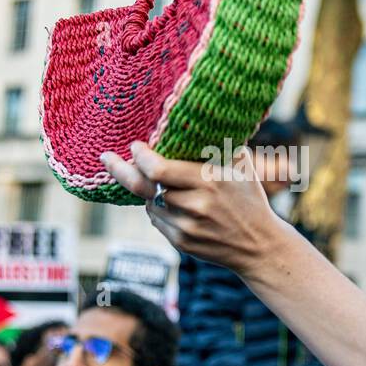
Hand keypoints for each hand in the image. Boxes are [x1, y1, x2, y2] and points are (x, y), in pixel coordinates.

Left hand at [100, 141, 289, 276]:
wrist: (259, 247)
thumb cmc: (251, 199)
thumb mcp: (243, 166)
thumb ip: (218, 145)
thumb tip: (194, 118)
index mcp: (209, 182)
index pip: (159, 170)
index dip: (141, 157)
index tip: (135, 145)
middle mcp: (194, 206)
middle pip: (143, 187)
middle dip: (120, 170)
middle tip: (105, 157)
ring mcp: (186, 228)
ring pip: (149, 203)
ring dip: (146, 190)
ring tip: (155, 181)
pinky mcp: (181, 244)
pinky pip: (156, 220)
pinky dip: (158, 207)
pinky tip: (171, 201)